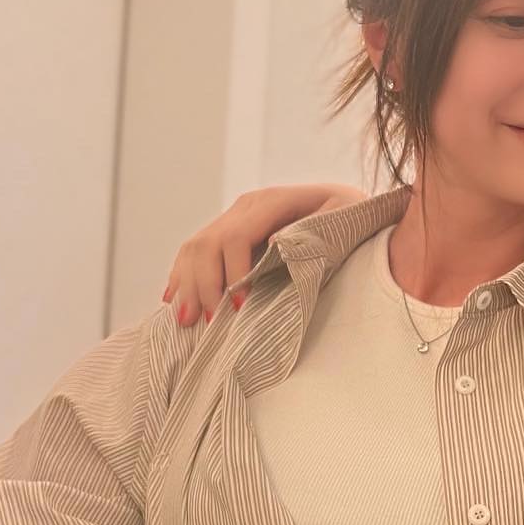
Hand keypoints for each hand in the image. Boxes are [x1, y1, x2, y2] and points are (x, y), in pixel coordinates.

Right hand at [162, 184, 366, 323]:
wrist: (350, 205)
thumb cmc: (351, 217)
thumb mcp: (341, 219)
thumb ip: (309, 231)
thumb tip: (271, 245)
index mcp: (271, 201)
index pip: (235, 237)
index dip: (232, 274)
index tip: (240, 307)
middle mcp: (247, 205)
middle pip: (207, 243)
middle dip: (202, 285)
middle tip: (207, 323)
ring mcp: (235, 215)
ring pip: (195, 246)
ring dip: (186, 284)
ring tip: (185, 319)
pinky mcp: (230, 228)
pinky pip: (196, 249)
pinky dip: (182, 274)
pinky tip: (173, 298)